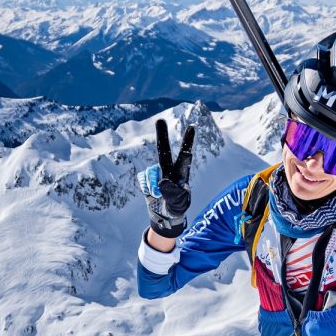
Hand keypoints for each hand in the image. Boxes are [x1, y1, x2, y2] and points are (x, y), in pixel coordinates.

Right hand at [137, 121, 195, 237]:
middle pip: (164, 151)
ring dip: (152, 186)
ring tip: (159, 196)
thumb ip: (173, 193)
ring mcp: (157, 172)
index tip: (192, 126)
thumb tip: (163, 180)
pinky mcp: (147, 177)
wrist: (165, 216)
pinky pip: (143, 179)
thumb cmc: (177, 208)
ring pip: (151, 172)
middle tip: (160, 120)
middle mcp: (169, 169)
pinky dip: (146, 188)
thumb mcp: (178, 204)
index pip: (185, 155)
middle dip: (161, 135)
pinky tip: (152, 194)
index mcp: (181, 173)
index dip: (188, 141)